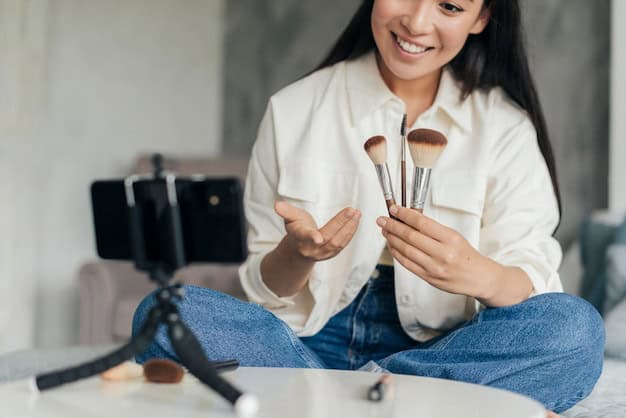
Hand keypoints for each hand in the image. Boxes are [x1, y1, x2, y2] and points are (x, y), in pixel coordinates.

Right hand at [275, 200, 360, 261]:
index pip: (305, 237)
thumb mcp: (290, 218)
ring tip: (357, 214)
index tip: (318, 238)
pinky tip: (356, 221)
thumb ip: (286, 211)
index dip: (311, 237)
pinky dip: (351, 232)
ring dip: (349, 228)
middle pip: (328, 238)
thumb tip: (277, 205)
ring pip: (338, 242)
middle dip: (340, 224)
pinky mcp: (332, 254)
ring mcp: (322, 253)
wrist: (300, 249)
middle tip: (352, 211)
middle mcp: (311, 248)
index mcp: (299, 238)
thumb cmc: (297, 229)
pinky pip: (343, 244)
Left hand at [376, 205, 500, 299]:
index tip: (394, 209)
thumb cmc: (466, 255)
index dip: (404, 214)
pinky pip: (407, 264)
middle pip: (410, 236)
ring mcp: (434, 267)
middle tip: (382, 220)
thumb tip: (409, 219)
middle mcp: (442, 253)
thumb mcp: (453, 236)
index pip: (422, 222)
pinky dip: (396, 253)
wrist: (478, 277)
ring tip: (385, 231)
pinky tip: (392, 245)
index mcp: (450, 238)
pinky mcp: (428, 278)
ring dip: (391, 239)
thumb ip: (432, 229)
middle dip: (392, 226)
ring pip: (405, 250)